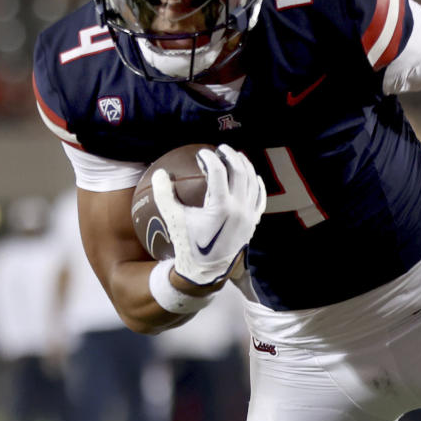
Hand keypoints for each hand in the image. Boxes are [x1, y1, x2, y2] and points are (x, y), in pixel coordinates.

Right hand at [151, 144, 265, 286]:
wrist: (206, 271)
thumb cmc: (188, 244)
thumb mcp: (173, 220)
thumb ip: (164, 195)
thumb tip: (160, 172)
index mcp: (221, 206)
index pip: (218, 171)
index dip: (209, 157)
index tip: (201, 153)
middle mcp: (239, 209)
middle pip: (239, 171)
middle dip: (230, 156)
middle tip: (220, 149)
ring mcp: (249, 216)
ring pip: (252, 182)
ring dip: (245, 166)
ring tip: (235, 157)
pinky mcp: (253, 223)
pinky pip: (260, 198)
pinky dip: (257, 184)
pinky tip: (254, 177)